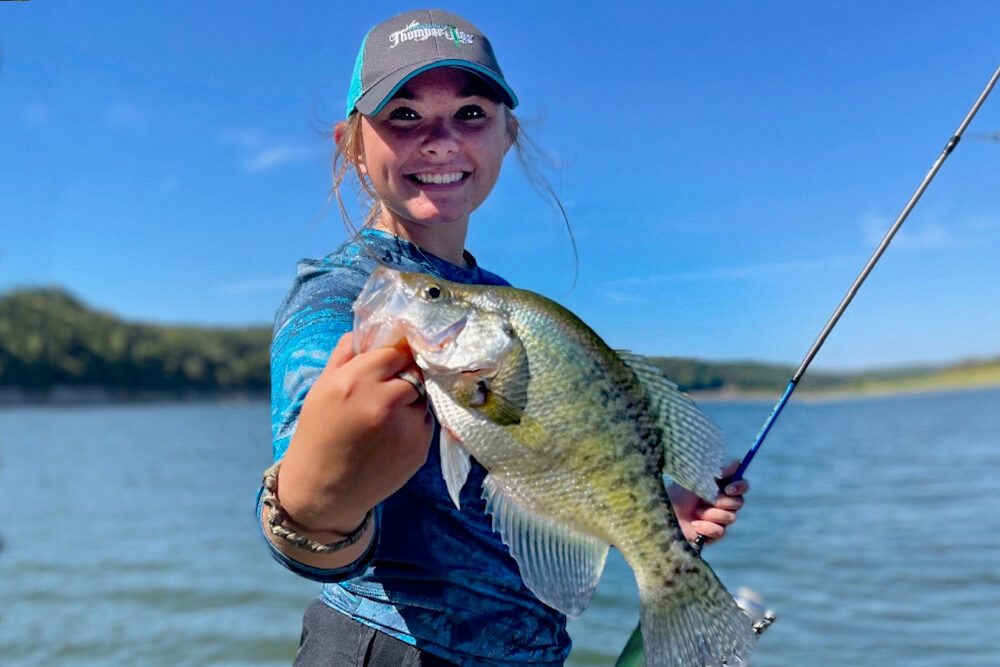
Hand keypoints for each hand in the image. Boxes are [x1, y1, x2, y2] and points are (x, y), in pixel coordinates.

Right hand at [277, 332, 434, 534]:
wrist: (323, 490)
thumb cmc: (319, 433)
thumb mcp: (322, 387)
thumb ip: (347, 353)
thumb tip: (372, 329)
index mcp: (356, 382)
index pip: (395, 351)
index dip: (395, 355)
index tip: (393, 359)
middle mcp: (384, 402)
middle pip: (414, 371)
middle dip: (405, 375)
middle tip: (389, 388)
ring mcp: (405, 428)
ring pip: (423, 396)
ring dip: (411, 399)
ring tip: (386, 415)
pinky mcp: (419, 449)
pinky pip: (426, 421)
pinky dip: (414, 422)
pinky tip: (391, 435)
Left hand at [667, 459, 747, 545]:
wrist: (664, 513)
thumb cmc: (678, 495)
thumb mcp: (698, 480)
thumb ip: (719, 473)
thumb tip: (738, 462)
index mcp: (720, 489)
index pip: (742, 487)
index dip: (740, 487)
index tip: (728, 488)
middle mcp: (722, 504)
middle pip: (739, 503)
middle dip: (722, 501)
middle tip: (705, 500)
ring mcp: (719, 520)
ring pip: (731, 517)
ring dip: (711, 514)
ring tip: (695, 512)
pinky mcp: (713, 534)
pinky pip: (720, 530)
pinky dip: (706, 526)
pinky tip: (694, 524)